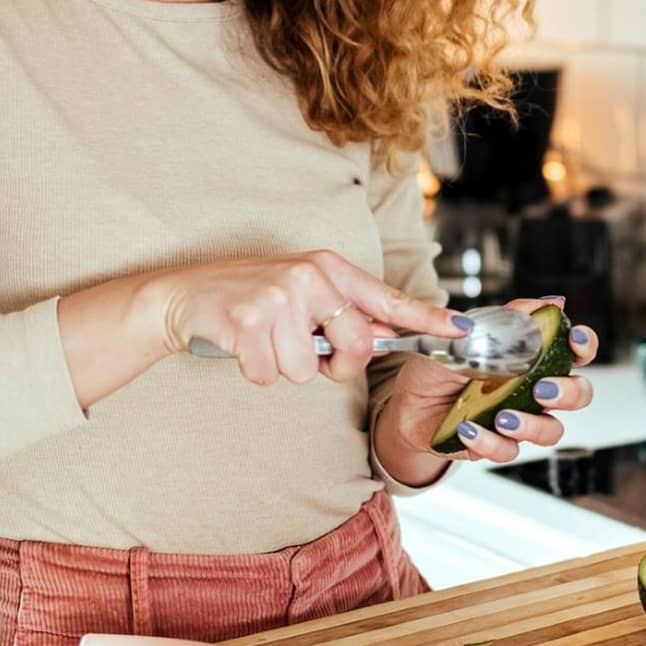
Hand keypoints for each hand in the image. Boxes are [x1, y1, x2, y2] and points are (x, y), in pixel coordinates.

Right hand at [144, 250, 465, 386]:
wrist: (185, 294)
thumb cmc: (251, 299)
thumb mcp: (303, 294)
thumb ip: (343, 315)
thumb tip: (385, 339)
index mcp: (329, 269)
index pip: (387, 300)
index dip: (427, 318)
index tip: (461, 330)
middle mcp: (309, 277)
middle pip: (356, 345)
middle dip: (336, 366)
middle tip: (309, 354)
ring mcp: (278, 296)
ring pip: (306, 370)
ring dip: (283, 368)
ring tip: (263, 339)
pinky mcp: (248, 320)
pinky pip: (270, 375)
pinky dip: (255, 372)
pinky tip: (242, 346)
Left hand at [374, 298, 600, 473]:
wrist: (408, 403)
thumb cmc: (442, 365)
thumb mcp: (468, 334)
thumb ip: (509, 319)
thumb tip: (550, 303)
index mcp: (534, 358)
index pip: (576, 351)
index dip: (585, 345)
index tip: (574, 341)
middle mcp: (534, 390)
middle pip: (578, 393)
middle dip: (568, 392)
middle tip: (541, 388)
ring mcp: (520, 419)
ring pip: (551, 429)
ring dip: (532, 424)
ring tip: (502, 417)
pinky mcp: (498, 445)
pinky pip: (509, 450)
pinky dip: (490, 441)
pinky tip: (468, 429)